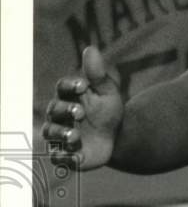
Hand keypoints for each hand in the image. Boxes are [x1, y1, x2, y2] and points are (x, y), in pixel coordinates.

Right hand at [43, 46, 122, 169]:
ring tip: (75, 136)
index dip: (69, 86)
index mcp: (69, 97)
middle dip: (65, 111)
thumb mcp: (108, 94)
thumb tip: (90, 49)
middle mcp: (60, 116)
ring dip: (62, 135)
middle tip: (80, 112)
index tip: (82, 85)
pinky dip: (66, 158)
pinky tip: (77, 157)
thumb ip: (98, 75)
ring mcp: (60, 135)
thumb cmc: (108, 112)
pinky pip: (59, 158)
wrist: (117, 139)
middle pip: (54, 111)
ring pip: (52, 134)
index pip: (62, 88)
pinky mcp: (65, 155)